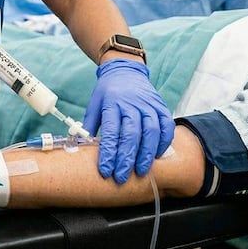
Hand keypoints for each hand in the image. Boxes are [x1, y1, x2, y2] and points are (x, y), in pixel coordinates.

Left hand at [83, 59, 173, 183]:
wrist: (125, 70)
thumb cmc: (108, 91)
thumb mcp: (94, 104)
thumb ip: (89, 125)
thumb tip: (80, 146)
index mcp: (112, 104)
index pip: (110, 132)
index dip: (108, 153)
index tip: (105, 171)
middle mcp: (131, 104)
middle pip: (131, 135)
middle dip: (127, 159)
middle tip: (122, 177)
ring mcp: (148, 105)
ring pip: (151, 132)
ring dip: (147, 154)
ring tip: (141, 171)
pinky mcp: (161, 107)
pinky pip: (167, 126)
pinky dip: (164, 142)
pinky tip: (157, 156)